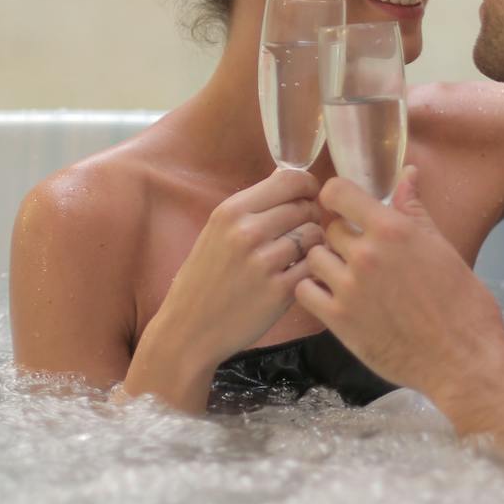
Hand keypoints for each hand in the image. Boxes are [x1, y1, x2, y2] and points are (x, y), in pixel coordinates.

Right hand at [161, 168, 324, 368]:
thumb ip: (252, 205)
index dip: (307, 185)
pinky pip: (313, 266)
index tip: (308, 196)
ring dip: (314, 243)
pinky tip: (298, 274)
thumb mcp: (216, 231)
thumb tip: (287, 175)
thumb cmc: (204, 278)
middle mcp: (247, 232)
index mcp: (230, 211)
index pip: (289, 179)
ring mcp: (264, 262)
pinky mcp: (280, 292)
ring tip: (299, 254)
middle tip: (302, 230)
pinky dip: (312, 268)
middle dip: (310, 216)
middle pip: (305, 206)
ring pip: (314, 234)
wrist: (189, 329)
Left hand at [295, 168, 503, 400]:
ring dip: (327, 263)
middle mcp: (365, 254)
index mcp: (392, 229)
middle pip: (329, 228)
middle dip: (341, 236)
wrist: (462, 359)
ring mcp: (348, 288)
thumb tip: (407, 174)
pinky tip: (333, 296)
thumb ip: (414, 210)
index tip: (343, 207)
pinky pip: (304, 291)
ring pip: (314, 258)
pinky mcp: (338, 321)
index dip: (337, 197)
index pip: (338, 192)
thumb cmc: (462, 302)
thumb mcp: (441, 247)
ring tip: (347, 276)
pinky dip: (314, 290)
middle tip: (359, 252)